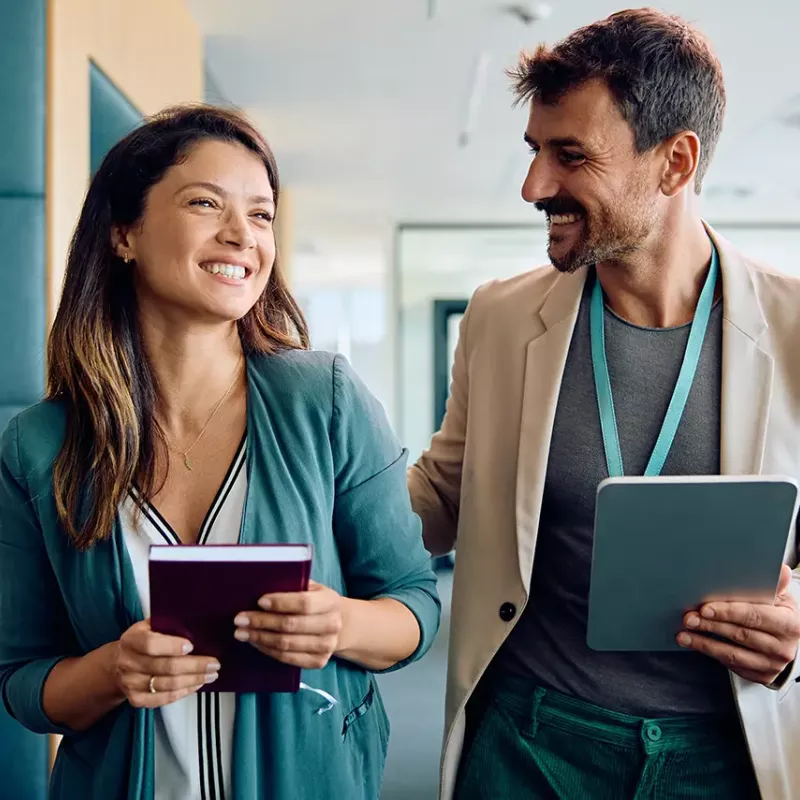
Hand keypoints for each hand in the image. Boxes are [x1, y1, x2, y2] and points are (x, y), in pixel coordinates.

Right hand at [113, 620, 219, 707]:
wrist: (118, 663)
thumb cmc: (142, 641)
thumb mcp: (148, 626)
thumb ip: (166, 624)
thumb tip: (195, 623)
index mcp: (131, 639)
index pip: (150, 644)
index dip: (172, 646)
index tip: (191, 646)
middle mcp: (128, 662)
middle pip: (165, 667)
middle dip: (195, 666)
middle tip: (214, 663)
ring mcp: (131, 683)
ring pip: (168, 684)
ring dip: (193, 680)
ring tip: (210, 674)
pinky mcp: (136, 699)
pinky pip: (163, 699)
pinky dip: (183, 692)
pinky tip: (196, 685)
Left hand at [233, 581, 343, 669]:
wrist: (337, 623)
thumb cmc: (315, 601)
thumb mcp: (310, 587)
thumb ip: (292, 585)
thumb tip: (262, 585)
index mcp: (330, 601)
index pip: (304, 603)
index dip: (280, 603)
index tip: (259, 601)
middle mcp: (332, 625)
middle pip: (291, 625)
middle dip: (262, 622)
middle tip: (240, 619)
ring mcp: (326, 646)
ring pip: (287, 644)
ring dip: (260, 638)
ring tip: (241, 632)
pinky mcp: (318, 662)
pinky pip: (287, 658)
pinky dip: (268, 650)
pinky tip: (255, 642)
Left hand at [678, 564, 799, 685]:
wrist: (786, 638)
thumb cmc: (777, 612)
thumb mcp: (778, 597)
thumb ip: (773, 585)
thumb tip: (780, 569)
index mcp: (789, 624)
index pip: (754, 616)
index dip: (728, 612)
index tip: (705, 608)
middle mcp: (783, 648)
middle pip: (740, 635)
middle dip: (710, 625)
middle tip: (688, 618)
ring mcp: (772, 664)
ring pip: (732, 654)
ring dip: (704, 643)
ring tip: (684, 634)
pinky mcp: (760, 675)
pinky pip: (731, 665)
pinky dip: (710, 653)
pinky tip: (695, 643)